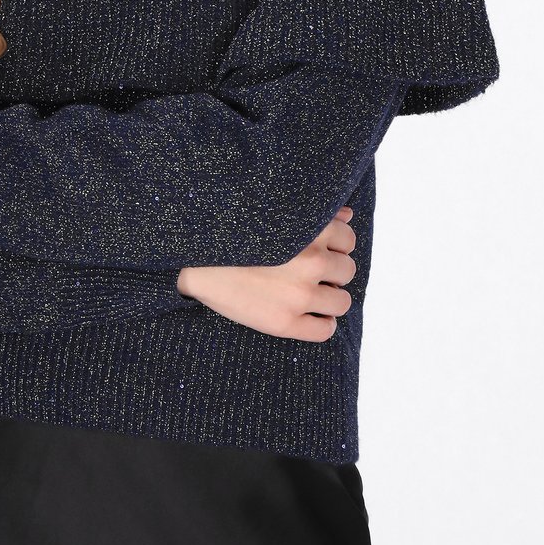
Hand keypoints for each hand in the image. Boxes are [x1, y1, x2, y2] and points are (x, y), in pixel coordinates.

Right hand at [176, 206, 358, 340]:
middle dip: (333, 272)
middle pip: (347, 270)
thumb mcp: (276, 215)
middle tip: (310, 273)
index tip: (320, 250)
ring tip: (309, 294)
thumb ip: (316, 215)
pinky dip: (322, 323)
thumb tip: (348, 217)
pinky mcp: (286, 323)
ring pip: (342, 302)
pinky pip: (326, 330)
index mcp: (309, 231)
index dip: (335, 246)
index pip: (348, 240)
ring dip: (330, 298)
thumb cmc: (234, 232)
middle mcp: (310, 262)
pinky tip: (307, 315)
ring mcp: (299, 294)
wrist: (195, 261)